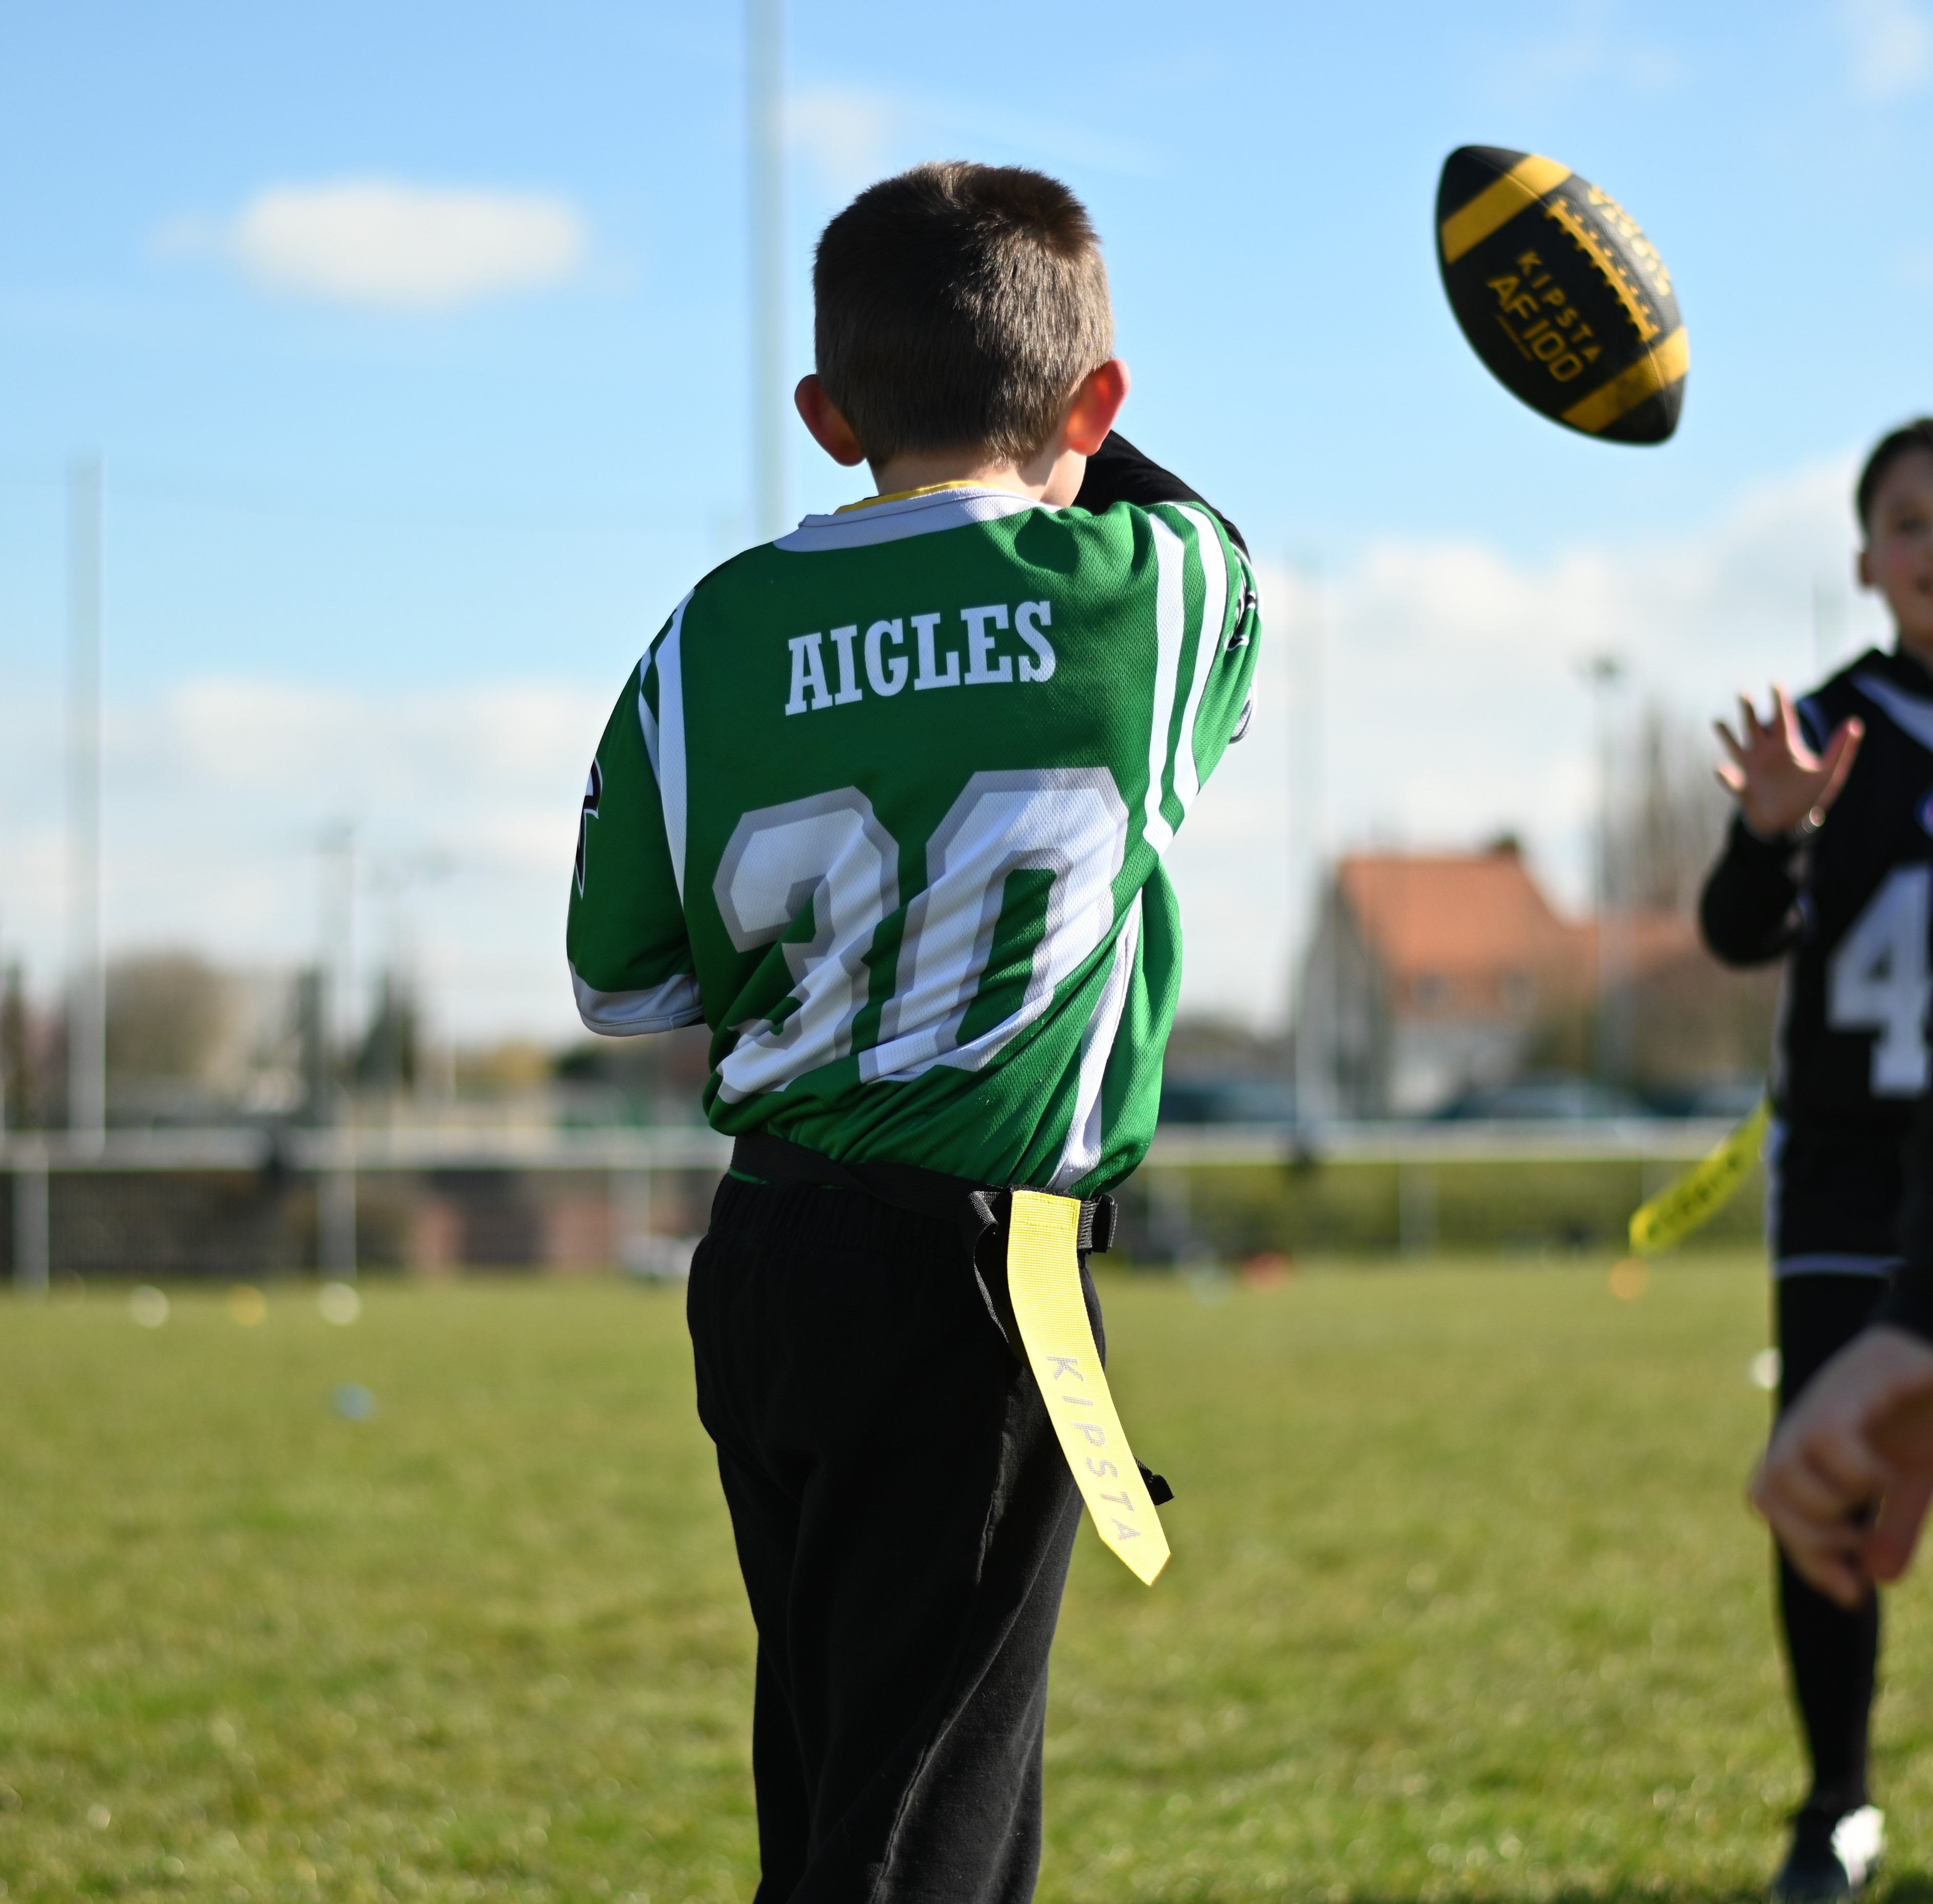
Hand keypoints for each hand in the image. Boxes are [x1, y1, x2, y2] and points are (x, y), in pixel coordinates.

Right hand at [1714, 687, 1861, 837]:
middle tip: (1743, 693)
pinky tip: (1721, 769)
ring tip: (1717, 721)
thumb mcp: (1831, 773)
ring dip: (1727, 735)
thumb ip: (1842, 749)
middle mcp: (1766, 754)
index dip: (1779, 701)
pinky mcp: (1743, 788)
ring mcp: (1752, 770)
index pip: (1782, 718)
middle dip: (1749, 710)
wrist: (1790, 824)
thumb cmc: (1810, 797)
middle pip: (1755, 726)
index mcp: (1786, 747)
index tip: (1775, 683)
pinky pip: (1732, 780)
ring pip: (1736, 747)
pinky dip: (1726, 776)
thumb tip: (1855, 722)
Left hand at [1750, 1327, 1932, 1605]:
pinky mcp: (1852, 1386)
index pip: (1775, 1508)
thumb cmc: (1920, 1410)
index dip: (1805, 1557)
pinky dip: (1855, 1469)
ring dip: (1827, 1506)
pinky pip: (1828, 1437)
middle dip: (1810, 1538)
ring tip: (1873, 1501)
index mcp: (1813, 1452)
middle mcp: (1806, 1430)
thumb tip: (1879, 1577)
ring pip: (1782, 1471)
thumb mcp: (1911, 1478)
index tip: (1852, 1593)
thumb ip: (1893, 1524)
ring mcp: (1823, 1407)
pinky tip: (1887, 1472)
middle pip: (1766, 1493)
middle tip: (1858, 1547)